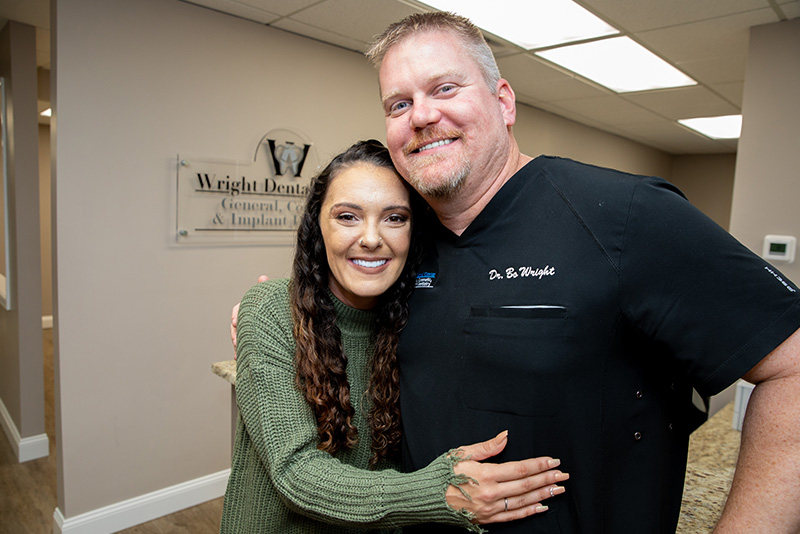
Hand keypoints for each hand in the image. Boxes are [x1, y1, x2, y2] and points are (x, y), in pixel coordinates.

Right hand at [231, 275, 269, 356]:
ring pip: (238, 337)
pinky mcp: (252, 341)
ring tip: (238, 350)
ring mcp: (249, 330)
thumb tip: (262, 277)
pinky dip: (240, 353)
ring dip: (237, 344)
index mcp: (250, 308)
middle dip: (235, 334)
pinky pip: (243, 347)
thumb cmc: (276, 308)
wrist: (286, 323)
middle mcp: (248, 318)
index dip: (236, 315)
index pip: (238, 309)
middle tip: (236, 340)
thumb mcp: (272, 299)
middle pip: (236, 326)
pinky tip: (237, 358)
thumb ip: (266, 289)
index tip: (235, 322)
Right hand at [446, 431, 568, 524]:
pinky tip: (542, 506)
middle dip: (547, 479)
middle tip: (564, 475)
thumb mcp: (462, 453)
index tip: (553, 461)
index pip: (520, 469)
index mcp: (486, 474)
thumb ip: (487, 446)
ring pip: (523, 501)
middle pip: (526, 485)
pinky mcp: (487, 519)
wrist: (428, 497)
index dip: (539, 464)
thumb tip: (506, 436)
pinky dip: (529, 511)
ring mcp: (490, 508)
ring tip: (558, 489)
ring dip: (543, 494)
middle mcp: (491, 493)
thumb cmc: (442, 472)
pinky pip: (513, 516)